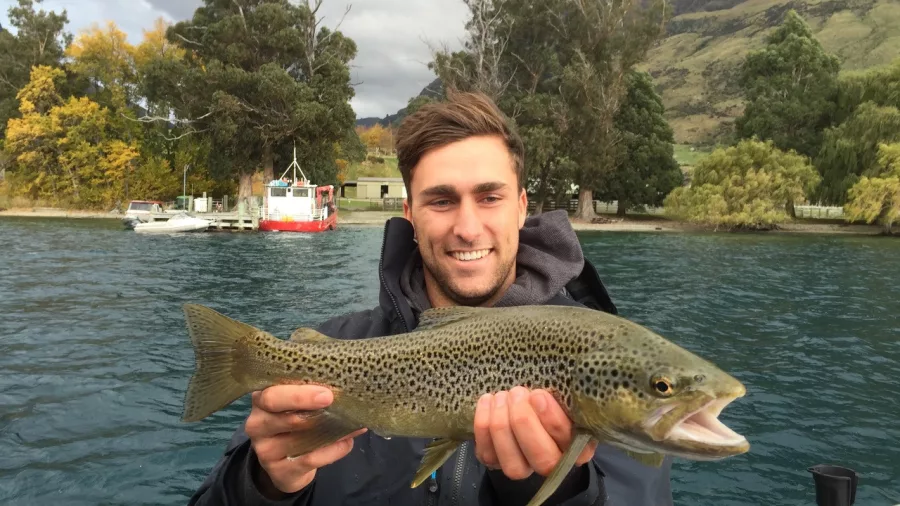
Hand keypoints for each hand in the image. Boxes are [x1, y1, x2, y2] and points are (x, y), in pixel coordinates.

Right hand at [245, 385, 366, 497]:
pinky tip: (347, 442)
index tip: (324, 391)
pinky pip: (309, 459)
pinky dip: (333, 450)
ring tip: (353, 422)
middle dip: (303, 399)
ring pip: (296, 436)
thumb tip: (344, 386)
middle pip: (275, 406)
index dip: (296, 391)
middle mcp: (257, 422)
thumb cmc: (296, 424)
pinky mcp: (278, 470)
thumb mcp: (296, 406)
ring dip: (329, 428)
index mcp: (262, 399)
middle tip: (329, 398)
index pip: (271, 391)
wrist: (287, 466)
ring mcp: (265, 448)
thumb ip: (311, 394)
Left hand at [473, 386, 596, 479]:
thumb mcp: (560, 394)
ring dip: (503, 424)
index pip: (570, 442)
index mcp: (578, 447)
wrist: (524, 402)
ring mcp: (524, 468)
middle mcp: (553, 464)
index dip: (552, 420)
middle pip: (542, 458)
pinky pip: (488, 454)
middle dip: (524, 422)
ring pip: (513, 465)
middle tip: (517, 393)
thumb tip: (549, 388)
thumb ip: (561, 396)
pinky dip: (483, 426)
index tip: (538, 395)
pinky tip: (487, 401)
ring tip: (501, 396)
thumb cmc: (548, 397)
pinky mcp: (496, 463)